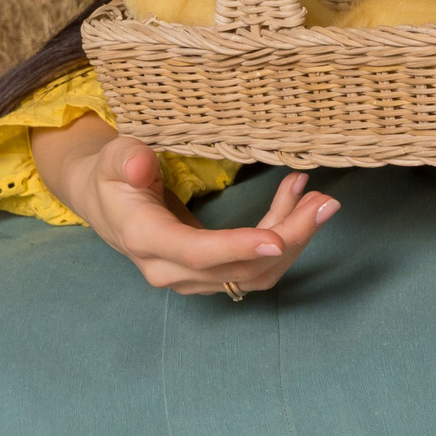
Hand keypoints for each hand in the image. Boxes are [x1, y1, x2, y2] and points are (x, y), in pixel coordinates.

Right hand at [72, 136, 338, 297]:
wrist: (110, 203)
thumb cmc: (114, 176)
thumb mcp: (114, 158)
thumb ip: (127, 160)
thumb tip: (140, 164)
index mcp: (146, 239)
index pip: (197, 252)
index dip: (238, 248)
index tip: (279, 240)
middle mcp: (171, 269)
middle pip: (239, 268)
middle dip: (290, 237)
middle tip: (325, 202)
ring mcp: (193, 277)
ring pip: (256, 271)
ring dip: (295, 238)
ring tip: (321, 198)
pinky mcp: (212, 274)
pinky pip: (256, 264)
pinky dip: (283, 235)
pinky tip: (297, 199)